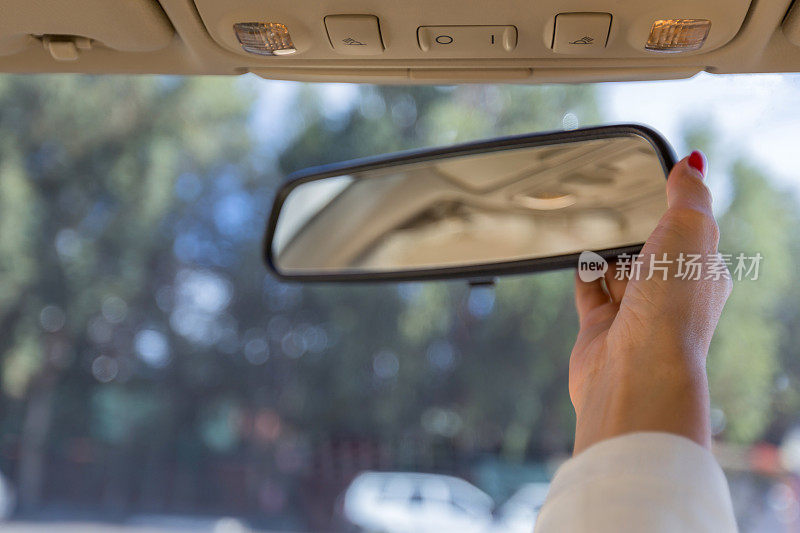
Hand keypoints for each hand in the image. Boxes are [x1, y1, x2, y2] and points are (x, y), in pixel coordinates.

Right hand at [570, 151, 731, 453]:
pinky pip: (589, 294)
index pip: (690, 234)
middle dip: (636, 233)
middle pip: (652, 255)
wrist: (636, 371)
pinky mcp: (598, 330)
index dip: (673, 211)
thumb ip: (689, 194)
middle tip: (620, 206)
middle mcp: (670, 299)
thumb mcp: (690, 230)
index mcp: (702, 275)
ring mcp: (633, 316)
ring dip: (608, 253)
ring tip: (596, 229)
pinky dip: (584, 275)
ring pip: (619, 273)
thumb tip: (692, 162)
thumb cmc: (671, 307)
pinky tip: (580, 260)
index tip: (655, 187)